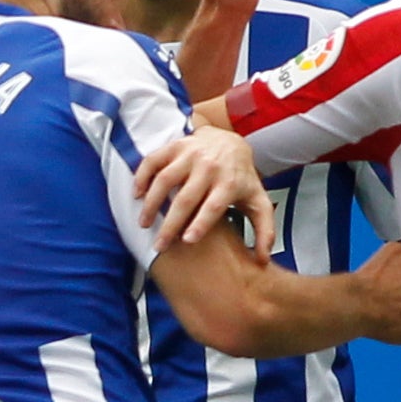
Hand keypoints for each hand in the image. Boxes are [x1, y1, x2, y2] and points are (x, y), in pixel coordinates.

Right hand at [133, 127, 274, 259]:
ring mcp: (190, 155)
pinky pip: (153, 160)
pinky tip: (136, 194)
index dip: (200, 223)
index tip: (187, 241)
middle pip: (186, 198)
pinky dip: (142, 176)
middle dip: (170, 223)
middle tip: (159, 245)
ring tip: (143, 223)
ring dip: (151, 202)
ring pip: (165, 179)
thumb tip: (262, 259)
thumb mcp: (258, 202)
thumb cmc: (241, 179)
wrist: (231, 142)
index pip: (214, 206)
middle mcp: (210, 168)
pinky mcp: (175, 146)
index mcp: (230, 184)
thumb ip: (264, 231)